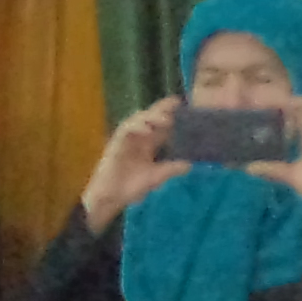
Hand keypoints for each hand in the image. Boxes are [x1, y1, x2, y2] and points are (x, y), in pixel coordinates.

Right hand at [77, 102, 188, 232]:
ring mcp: (126, 139)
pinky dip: (136, 127)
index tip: (182, 105)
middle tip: (175, 103)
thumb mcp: (156, 177)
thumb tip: (190, 165)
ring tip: (165, 119)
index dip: (170, 114)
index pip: (160, 125)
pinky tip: (147, 130)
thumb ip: (171, 169)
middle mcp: (138, 138)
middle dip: (161, 109)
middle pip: (150, 117)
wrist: (111, 197)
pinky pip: (125, 130)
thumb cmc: (131, 187)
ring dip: (151, 117)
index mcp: (148, 144)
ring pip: (137, 120)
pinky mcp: (116, 143)